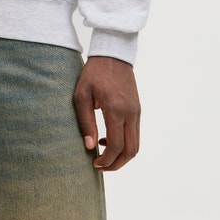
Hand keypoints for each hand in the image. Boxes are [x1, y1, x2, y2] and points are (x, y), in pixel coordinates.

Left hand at [73, 56, 140, 171]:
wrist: (113, 54)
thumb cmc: (93, 73)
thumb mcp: (82, 95)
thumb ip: (86, 121)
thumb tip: (89, 146)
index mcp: (116, 110)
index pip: (116, 146)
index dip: (106, 160)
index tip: (94, 163)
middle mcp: (130, 113)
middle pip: (131, 151)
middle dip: (117, 164)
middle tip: (101, 166)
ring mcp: (137, 112)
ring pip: (136, 145)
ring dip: (122, 156)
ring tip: (104, 154)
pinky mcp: (138, 109)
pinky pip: (135, 134)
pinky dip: (125, 143)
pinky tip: (108, 138)